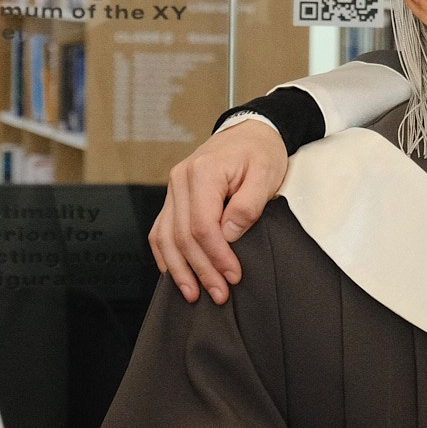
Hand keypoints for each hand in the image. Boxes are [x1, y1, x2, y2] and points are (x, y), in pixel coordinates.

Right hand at [149, 120, 289, 304]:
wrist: (250, 133)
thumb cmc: (260, 153)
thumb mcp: (266, 174)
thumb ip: (248, 204)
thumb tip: (229, 233)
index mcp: (203, 172)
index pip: (202, 225)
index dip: (216, 256)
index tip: (233, 276)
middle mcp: (180, 180)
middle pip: (182, 236)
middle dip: (200, 270)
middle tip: (219, 294)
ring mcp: (173, 189)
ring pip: (165, 237)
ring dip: (179, 270)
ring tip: (194, 294)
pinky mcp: (174, 198)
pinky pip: (161, 230)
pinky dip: (166, 255)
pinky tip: (176, 274)